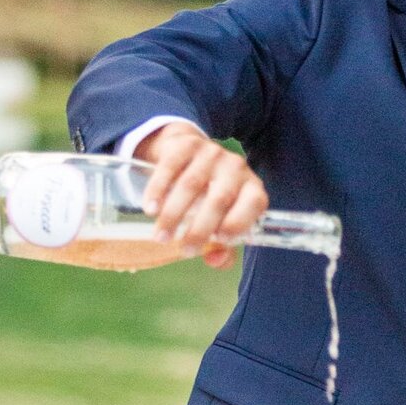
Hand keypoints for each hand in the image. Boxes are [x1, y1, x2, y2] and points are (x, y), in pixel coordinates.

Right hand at [138, 122, 268, 269]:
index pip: (255, 203)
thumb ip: (223, 248)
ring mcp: (212, 153)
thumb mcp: (222, 220)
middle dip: (200, 229)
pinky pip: (170, 168)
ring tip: (161, 236)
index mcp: (252, 188)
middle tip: (183, 250)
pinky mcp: (187, 144)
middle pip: (219, 200)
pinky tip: (150, 209)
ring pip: (191, 185)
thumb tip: (214, 260)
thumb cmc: (211, 197)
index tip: (218, 239)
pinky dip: (158, 190)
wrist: (192, 153)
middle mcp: (236, 167)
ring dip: (173, 214)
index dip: (238, 222)